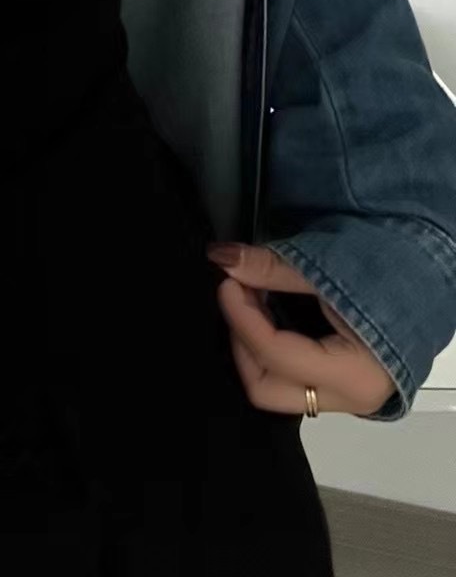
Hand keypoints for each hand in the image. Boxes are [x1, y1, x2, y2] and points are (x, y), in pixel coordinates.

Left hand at [205, 242, 397, 416]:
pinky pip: (289, 378)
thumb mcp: (330, 265)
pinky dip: (270, 347)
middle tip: (236, 294)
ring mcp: (344, 398)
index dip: (240, 315)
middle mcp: (348, 399)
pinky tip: (268, 313)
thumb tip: (222, 258)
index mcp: (353, 374)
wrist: (434, 272)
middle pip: (266, 387)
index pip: (274, 353)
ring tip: (252, 298)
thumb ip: (272, 267)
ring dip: (252, 343)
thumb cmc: (393, 270)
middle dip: (241, 340)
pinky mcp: (339, 386)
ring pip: (274, 388)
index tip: (225, 279)